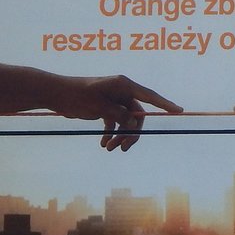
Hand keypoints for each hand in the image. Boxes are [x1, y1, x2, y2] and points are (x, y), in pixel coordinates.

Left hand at [54, 74, 184, 151]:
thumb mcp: (99, 106)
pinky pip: (115, 123)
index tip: (179, 111)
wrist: (55, 95)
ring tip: (108, 148)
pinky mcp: (105, 108)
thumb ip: (119, 115)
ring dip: (119, 136)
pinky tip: (103, 144)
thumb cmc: (76, 95)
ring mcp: (114, 100)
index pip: (149, 96)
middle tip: (122, 149)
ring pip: (126, 122)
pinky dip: (110, 133)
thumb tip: (135, 124)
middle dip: (131, 133)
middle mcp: (121, 92)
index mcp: (123, 85)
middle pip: (137, 116)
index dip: (164, 104)